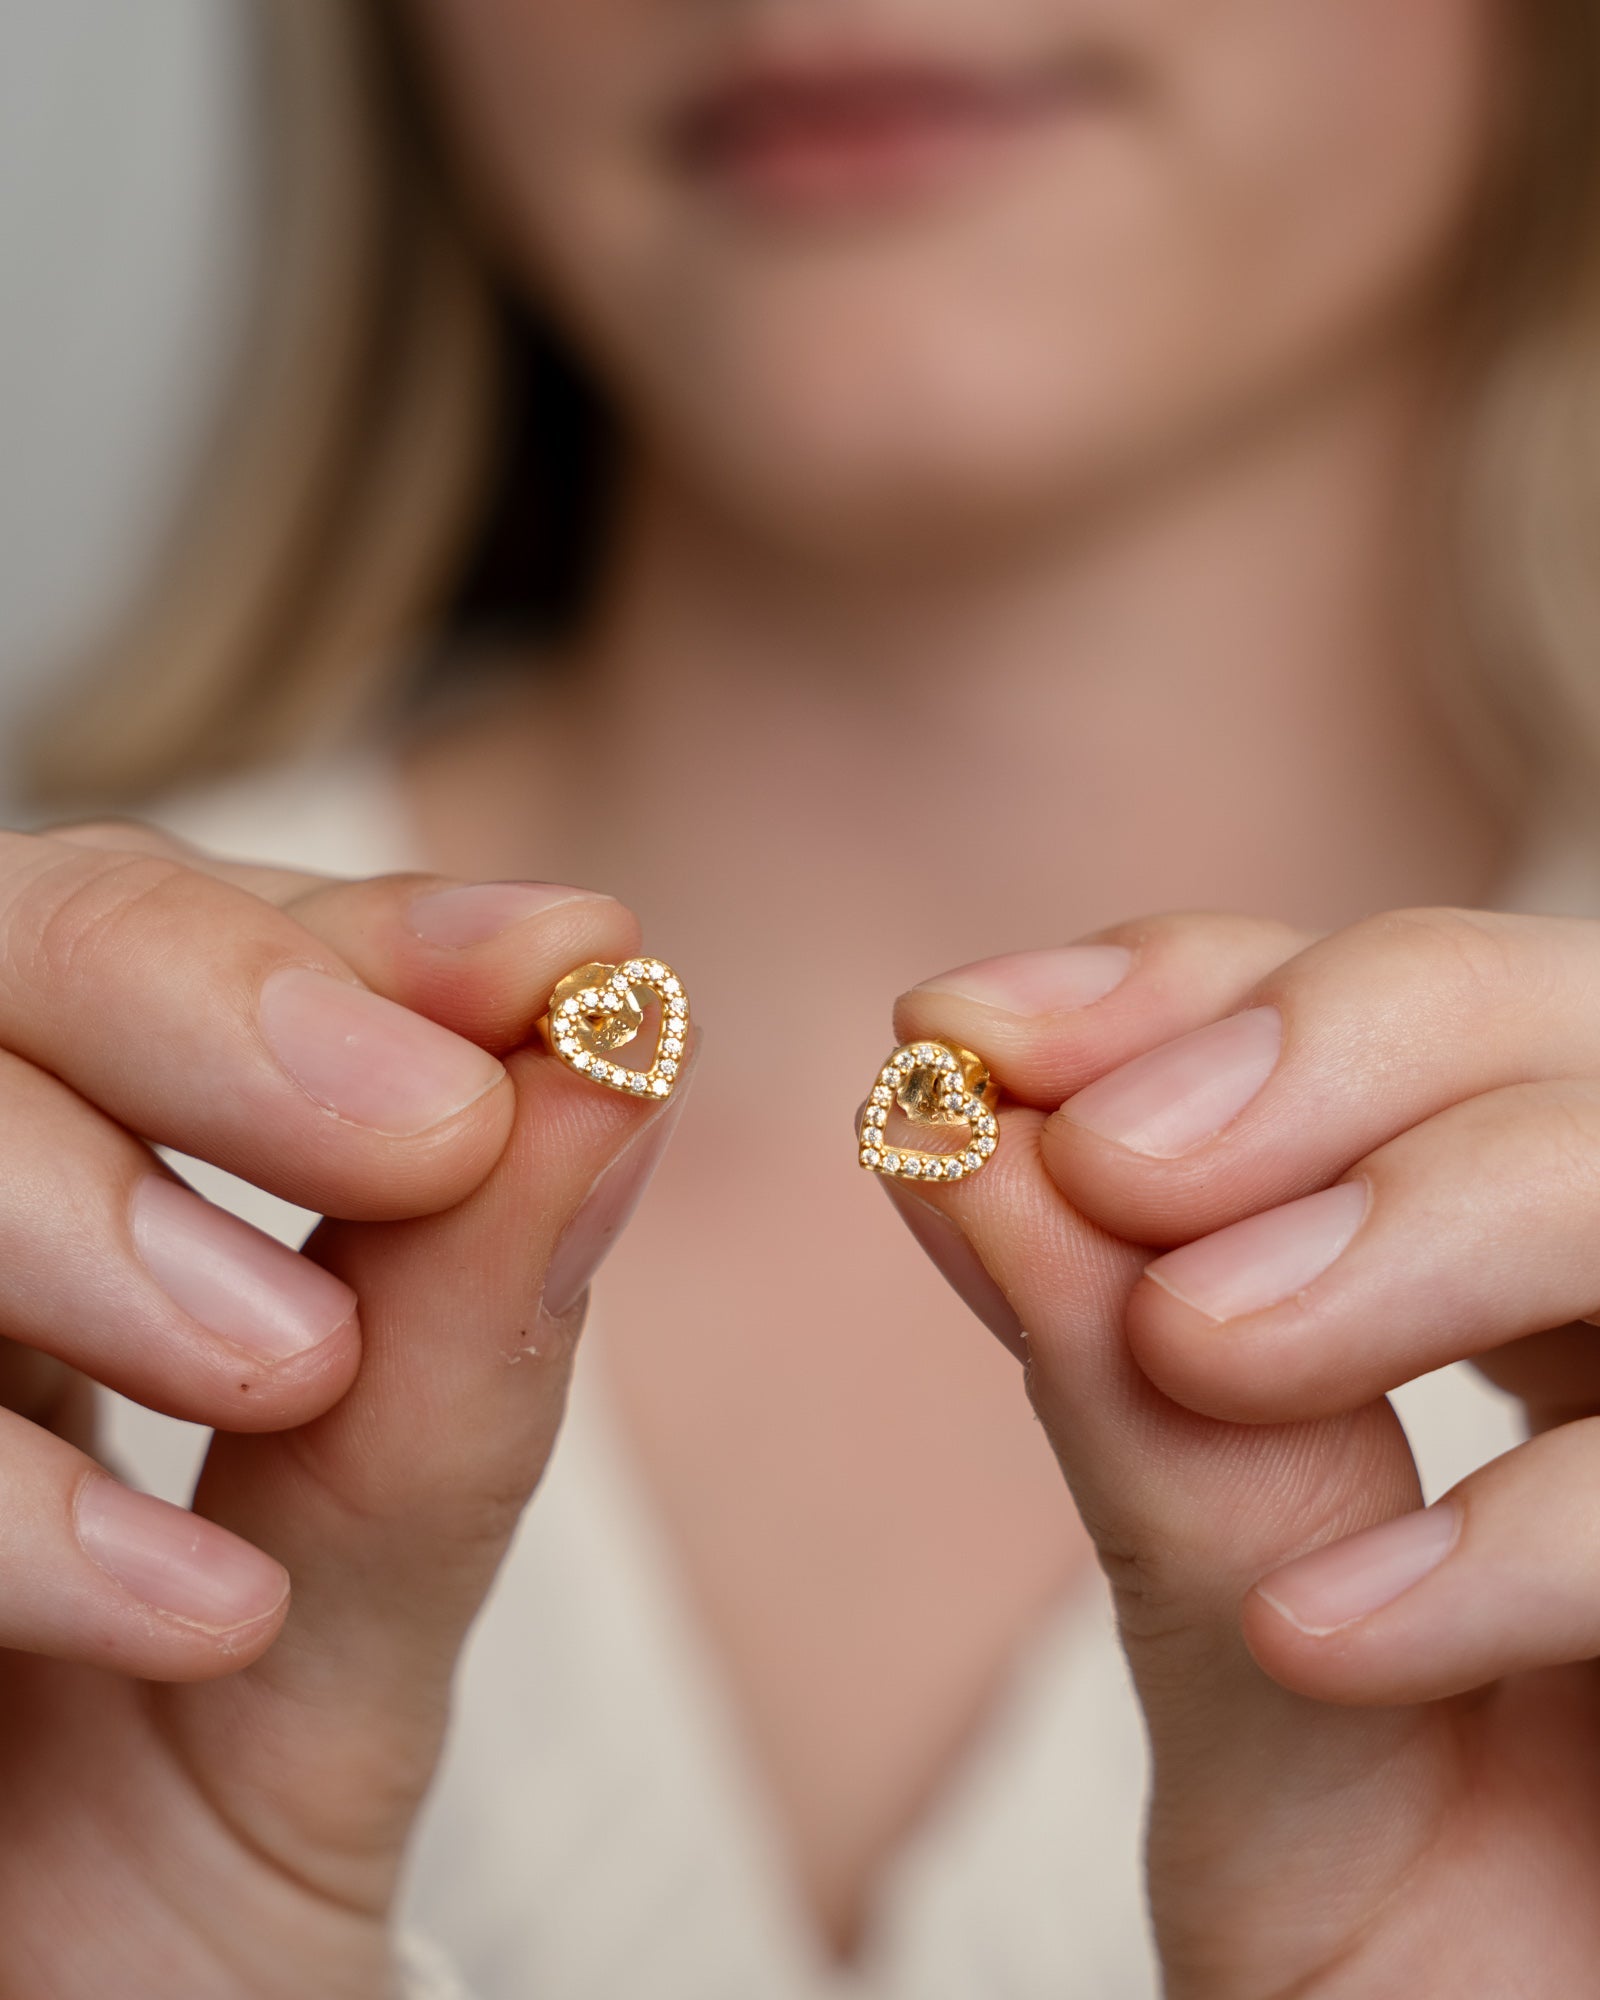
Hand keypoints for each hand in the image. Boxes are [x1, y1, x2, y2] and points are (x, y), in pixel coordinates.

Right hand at [0, 820, 691, 1998]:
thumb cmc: (189, 1854)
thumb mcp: (356, 1597)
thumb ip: (465, 1351)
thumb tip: (623, 1065)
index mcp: (91, 1209)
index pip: (208, 955)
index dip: (373, 937)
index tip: (572, 960)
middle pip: (18, 946)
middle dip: (221, 1005)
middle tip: (434, 1127)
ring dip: (91, 1213)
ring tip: (300, 1364)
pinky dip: (8, 1496)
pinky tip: (191, 1610)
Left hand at [888, 907, 1599, 1995]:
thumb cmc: (1404, 1927)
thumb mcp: (1232, 1648)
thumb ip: (1130, 1415)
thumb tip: (958, 1143)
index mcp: (1506, 1297)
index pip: (1373, 1019)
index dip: (1186, 986)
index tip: (958, 1028)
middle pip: (1551, 1013)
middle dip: (1320, 1043)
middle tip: (1102, 1163)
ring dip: (1414, 1222)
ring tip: (1199, 1346)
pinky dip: (1530, 1532)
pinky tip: (1327, 1631)